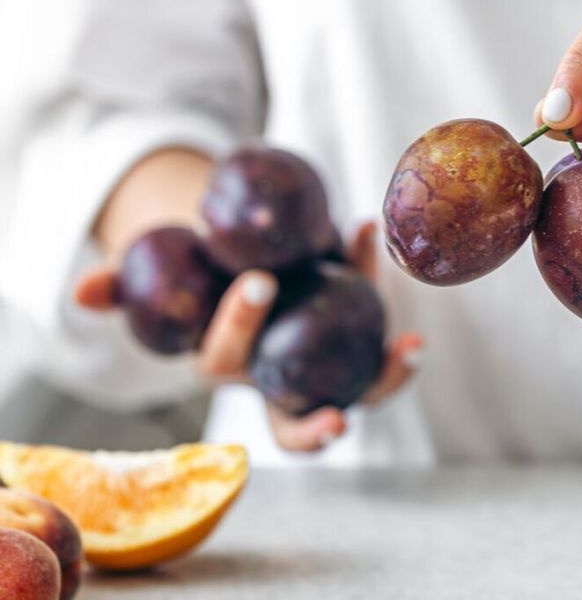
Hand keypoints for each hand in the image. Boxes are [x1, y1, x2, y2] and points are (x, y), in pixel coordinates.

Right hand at [74, 221, 422, 451]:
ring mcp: (325, 363)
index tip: (258, 281)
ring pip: (359, 390)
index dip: (238, 328)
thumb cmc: (198, 269)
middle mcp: (279, 377)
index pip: (226, 363)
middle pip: (295, 422)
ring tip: (411, 347)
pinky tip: (374, 237)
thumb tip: (82, 291)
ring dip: (387, 377)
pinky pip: (377, 329)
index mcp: (229, 365)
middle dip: (314, 430)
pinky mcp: (359, 338)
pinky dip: (383, 292)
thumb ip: (123, 287)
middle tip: (338, 420)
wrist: (244, 251)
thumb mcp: (160, 274)